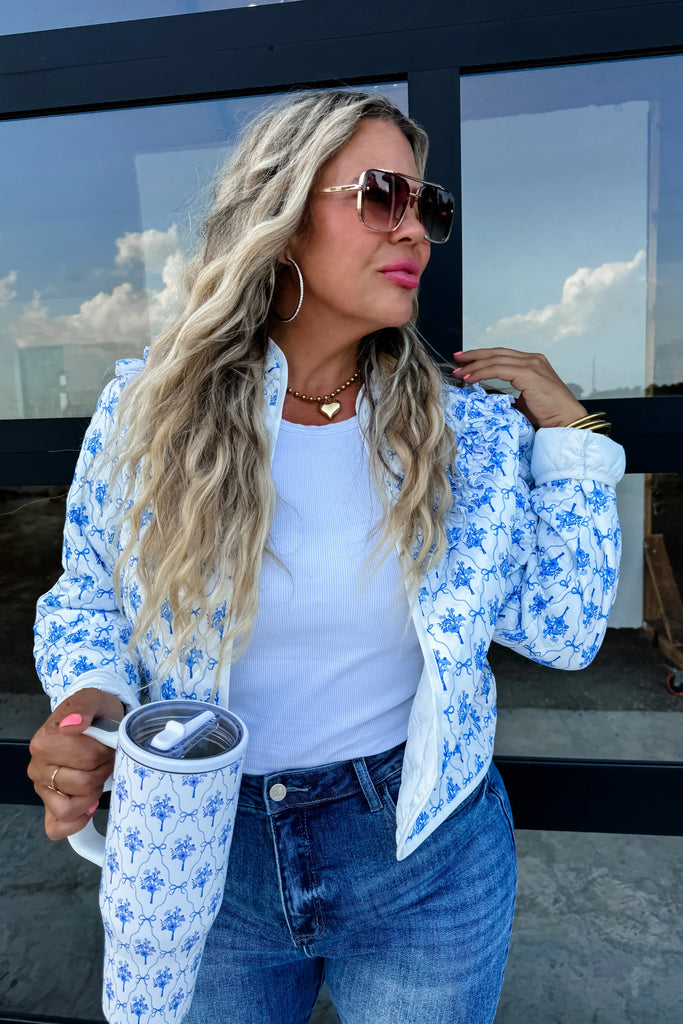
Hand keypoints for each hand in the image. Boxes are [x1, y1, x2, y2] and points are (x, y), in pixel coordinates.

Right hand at [28, 688, 124, 840]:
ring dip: (93, 794)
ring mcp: (42, 788)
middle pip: (82, 784)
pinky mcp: (49, 805)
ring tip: (99, 776)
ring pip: (70, 808)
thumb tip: (73, 724)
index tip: (109, 743)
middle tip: (107, 759)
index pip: (87, 759)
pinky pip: (57, 827)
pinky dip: (77, 821)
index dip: (106, 753)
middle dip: (103, 771)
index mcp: (45, 742)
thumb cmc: (95, 713)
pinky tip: (90, 805)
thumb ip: (84, 706)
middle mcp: (38, 767)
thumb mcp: (94, 699)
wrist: (94, 719)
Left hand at [453, 348, 586, 427]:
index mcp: (532, 364)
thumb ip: (505, 394)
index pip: (502, 356)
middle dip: (474, 356)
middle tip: (456, 360)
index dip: (482, 357)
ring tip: (459, 372)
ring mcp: (532, 364)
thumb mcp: (521, 402)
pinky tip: (470, 378)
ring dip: (474, 366)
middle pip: (497, 353)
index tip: (464, 362)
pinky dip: (482, 372)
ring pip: (495, 360)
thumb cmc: (547, 416)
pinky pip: (498, 369)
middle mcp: (533, 359)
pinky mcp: (529, 373)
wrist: (566, 422)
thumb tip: (485, 394)